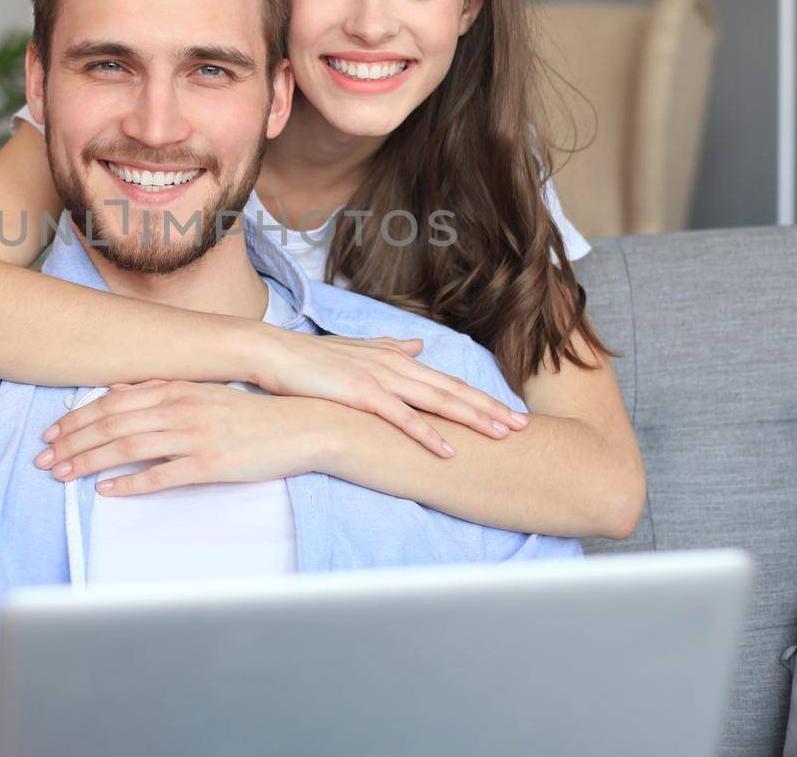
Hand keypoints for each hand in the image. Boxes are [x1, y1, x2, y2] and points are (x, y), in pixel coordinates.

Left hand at [34, 379, 325, 494]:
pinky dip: (131, 483)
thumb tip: (119, 389)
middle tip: (43, 459)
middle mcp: (181, 408)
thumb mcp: (204, 391)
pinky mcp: (210, 464)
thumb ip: (162, 389)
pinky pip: (162, 475)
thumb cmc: (251, 413)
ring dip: (90, 461)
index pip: (113, 402)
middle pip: (112, 424)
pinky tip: (107, 491)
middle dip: (72, 442)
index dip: (77, 418)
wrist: (302, 427)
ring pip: (129, 448)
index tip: (51, 432)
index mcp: (177, 389)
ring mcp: (195, 436)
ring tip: (63, 475)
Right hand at [251, 327, 526, 456]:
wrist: (274, 353)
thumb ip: (389, 348)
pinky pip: (402, 418)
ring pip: (437, 402)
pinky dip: (428, 435)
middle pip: (452, 391)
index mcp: (396, 359)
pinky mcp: (362, 395)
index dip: (479, 398)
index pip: (447, 382)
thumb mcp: (357, 351)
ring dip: (471, 420)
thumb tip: (416, 345)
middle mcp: (396, 365)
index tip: (507, 413)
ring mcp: (381, 379)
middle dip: (490, 409)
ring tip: (501, 436)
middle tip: (523, 427)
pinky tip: (449, 450)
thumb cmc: (311, 358)